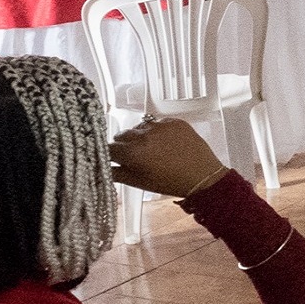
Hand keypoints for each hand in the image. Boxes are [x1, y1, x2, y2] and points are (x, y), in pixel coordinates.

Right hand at [109, 118, 226, 198]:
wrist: (202, 176)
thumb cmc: (169, 182)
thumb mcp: (139, 182)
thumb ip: (117, 174)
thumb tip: (102, 169)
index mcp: (133, 153)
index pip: (109, 148)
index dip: (109, 153)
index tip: (111, 157)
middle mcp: (144, 135)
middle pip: (122, 135)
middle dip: (123, 144)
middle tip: (132, 154)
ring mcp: (160, 126)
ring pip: (139, 126)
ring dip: (139, 135)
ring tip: (149, 147)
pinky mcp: (174, 121)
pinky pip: (157, 122)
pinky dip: (156, 130)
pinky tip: (163, 141)